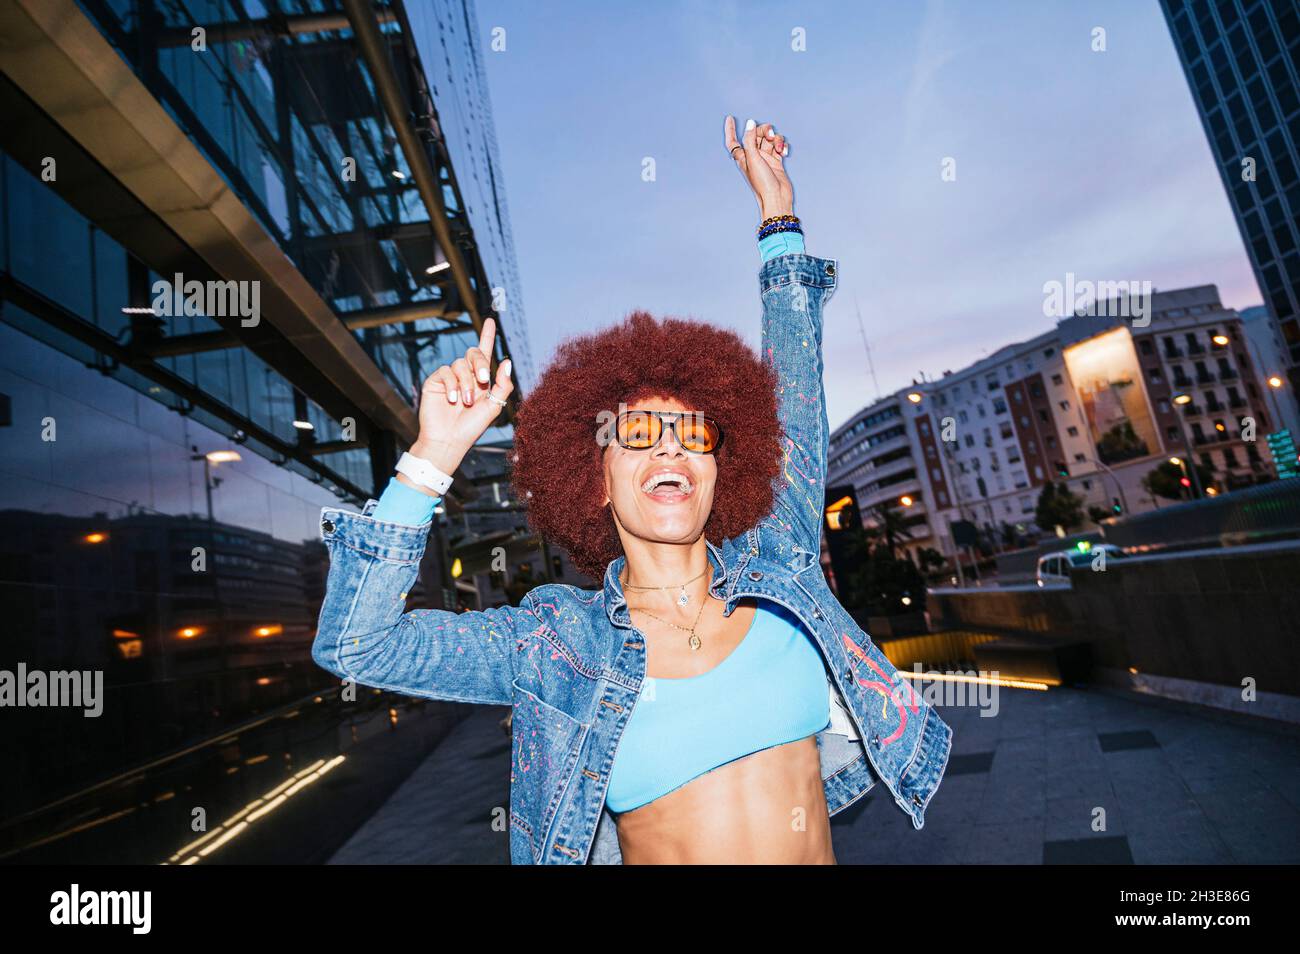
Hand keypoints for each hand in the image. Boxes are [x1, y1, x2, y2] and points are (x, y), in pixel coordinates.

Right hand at [402, 317, 513, 489]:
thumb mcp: (494, 407)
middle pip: (473, 354)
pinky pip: (445, 371)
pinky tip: (453, 400)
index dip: (487, 336)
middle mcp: (465, 376)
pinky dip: (452, 385)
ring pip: (459, 364)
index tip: (490, 320)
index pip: (484, 353)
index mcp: (481, 381)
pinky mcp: (435, 381)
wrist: (448, 441)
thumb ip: (503, 385)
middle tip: (483, 381)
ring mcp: (450, 378)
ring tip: (465, 402)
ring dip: (466, 383)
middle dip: (480, 364)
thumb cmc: (471, 428)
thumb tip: (507, 361)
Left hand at [725, 115, 792, 218]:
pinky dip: (782, 146)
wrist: (777, 198)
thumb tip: (750, 123)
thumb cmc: (762, 182)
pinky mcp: (776, 161)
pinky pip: (778, 146)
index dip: (730, 130)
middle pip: (756, 134)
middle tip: (770, 136)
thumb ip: (750, 139)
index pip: (732, 141)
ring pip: (769, 139)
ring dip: (776, 139)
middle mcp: (753, 156)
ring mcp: (765, 158)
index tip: (730, 118)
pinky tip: (784, 152)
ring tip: (778, 148)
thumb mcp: (753, 159)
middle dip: (764, 131)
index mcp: (743, 157)